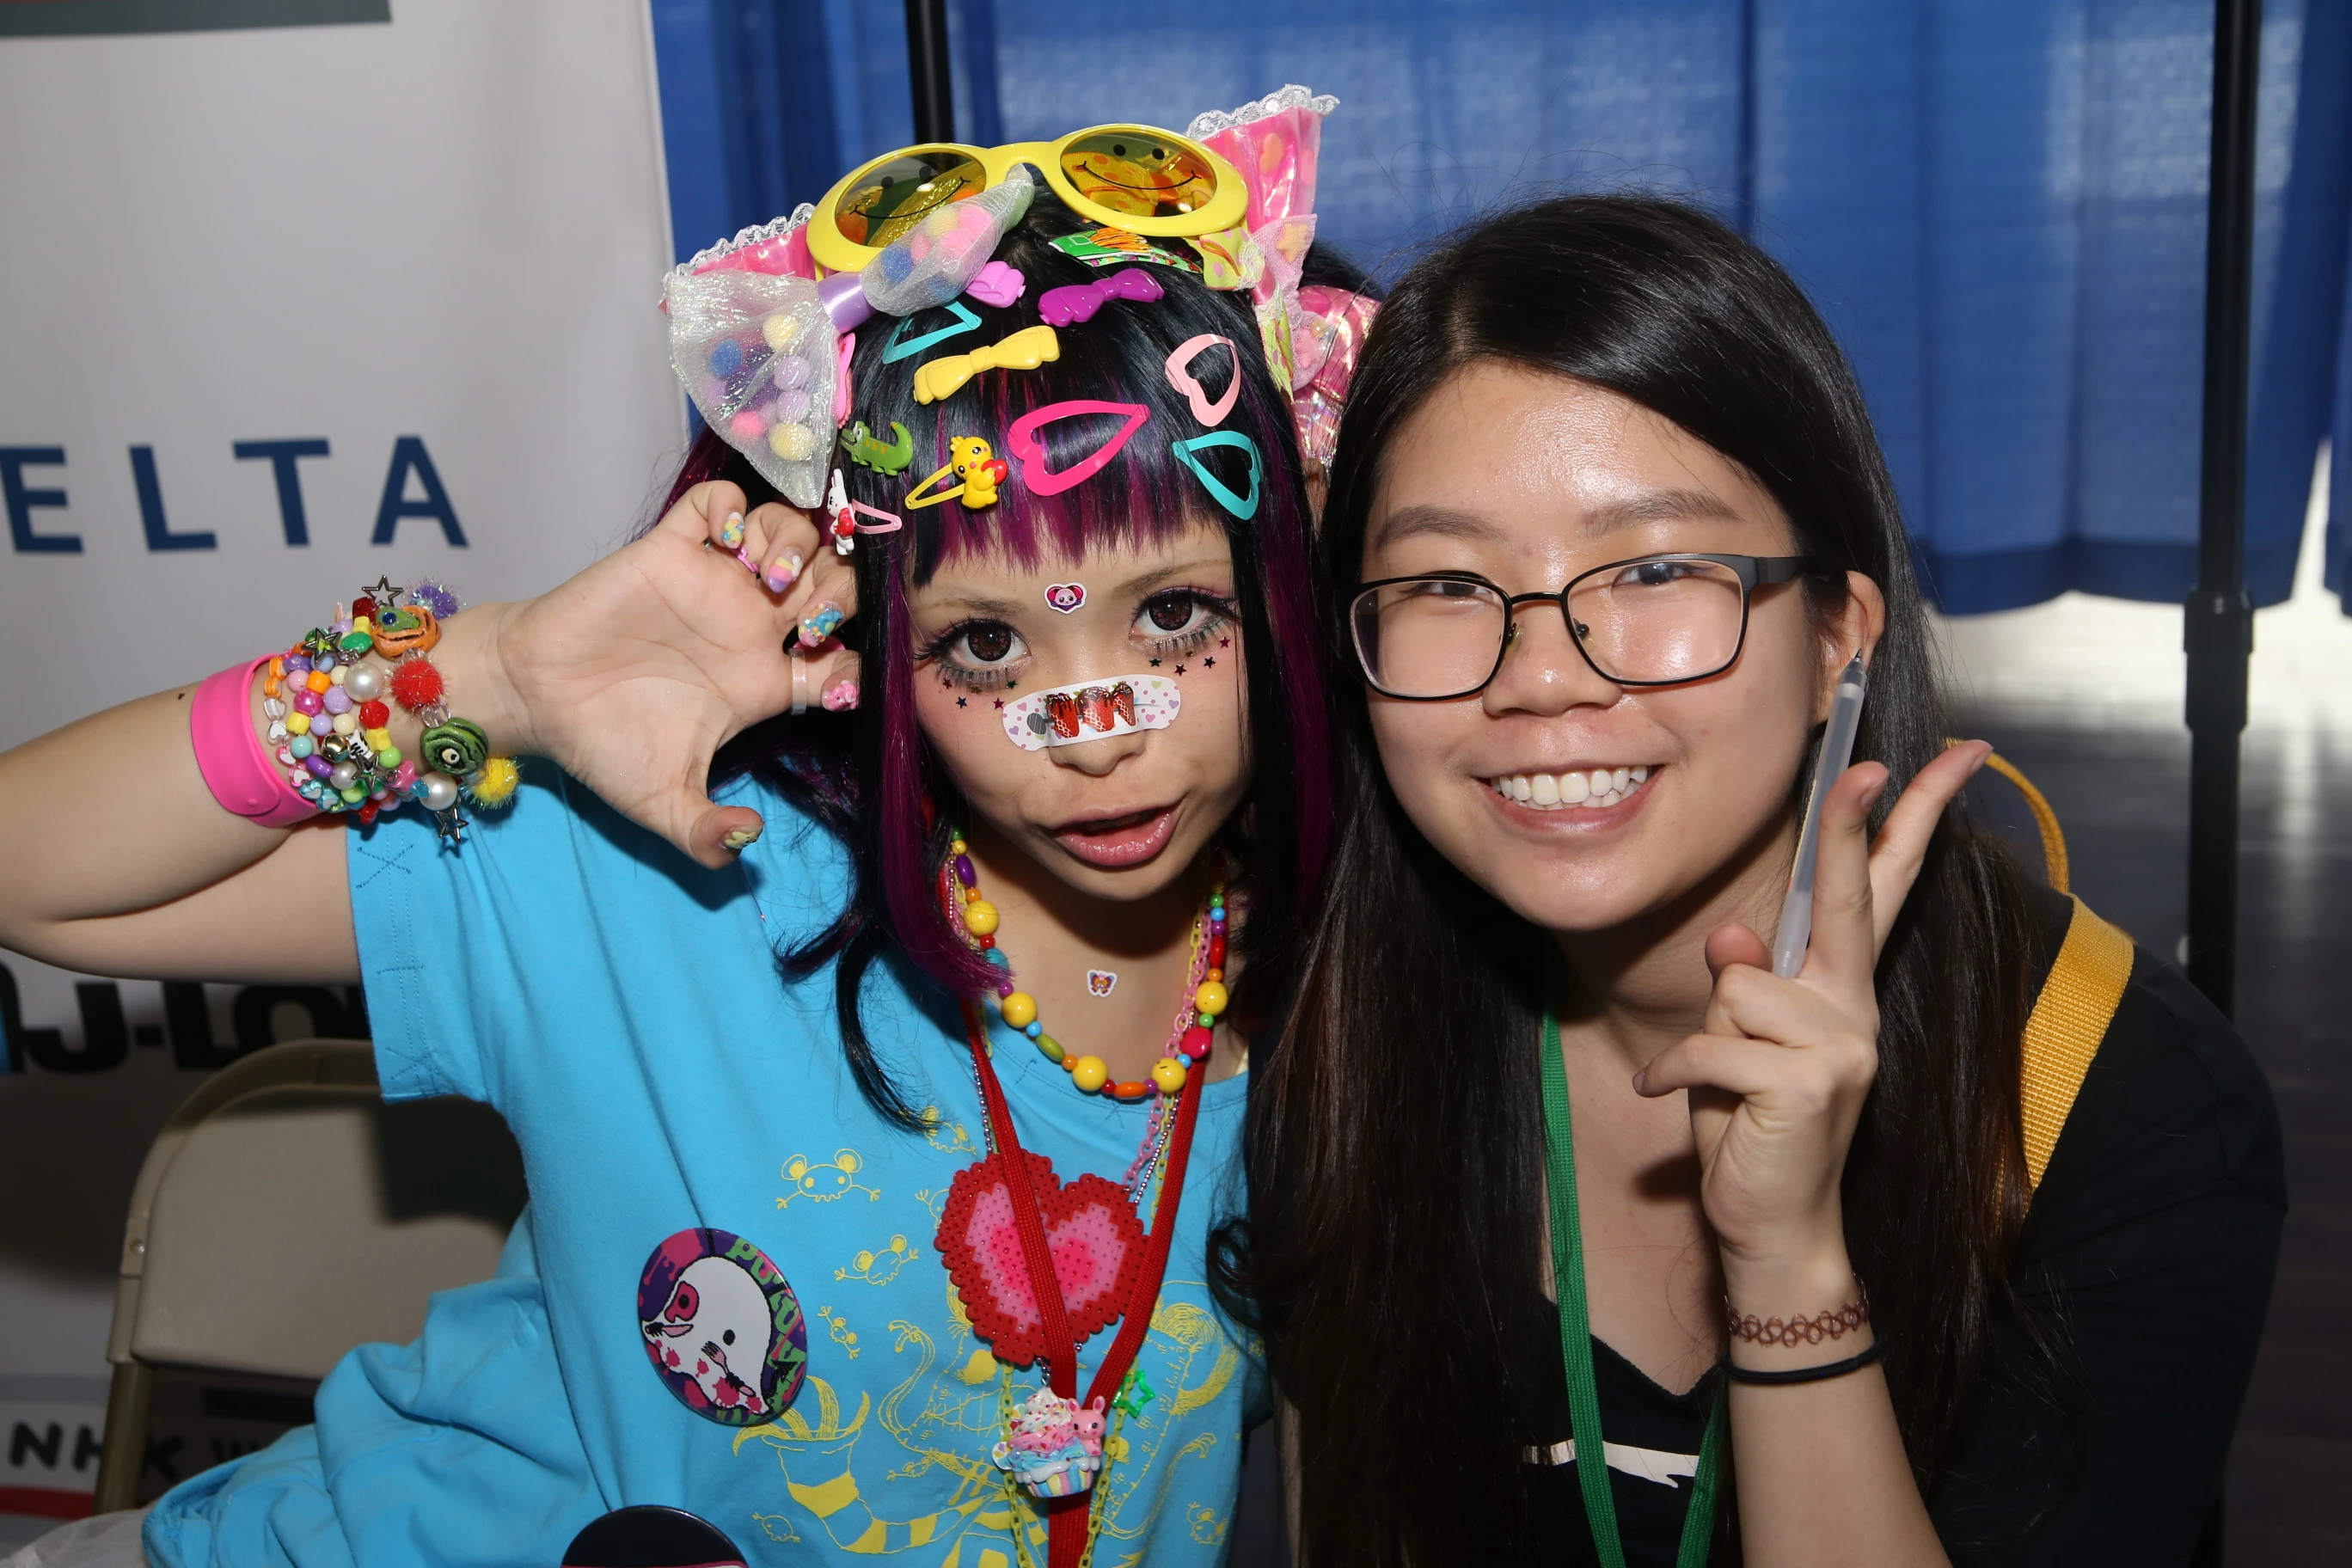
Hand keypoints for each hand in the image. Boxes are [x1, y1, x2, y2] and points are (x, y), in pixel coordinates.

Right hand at [466, 481, 860, 867]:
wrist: (534, 700)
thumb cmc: (601, 746)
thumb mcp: (662, 805)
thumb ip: (707, 834)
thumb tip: (748, 844)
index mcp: (764, 683)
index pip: (845, 661)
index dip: (858, 666)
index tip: (834, 682)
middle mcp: (751, 628)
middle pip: (835, 589)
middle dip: (843, 595)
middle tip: (809, 621)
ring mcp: (716, 584)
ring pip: (791, 535)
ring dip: (798, 547)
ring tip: (768, 579)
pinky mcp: (672, 549)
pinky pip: (719, 503)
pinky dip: (734, 509)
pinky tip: (723, 542)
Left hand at [1635, 741, 1991, 1278]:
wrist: (1773, 1228)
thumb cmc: (1750, 1127)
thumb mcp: (1734, 1044)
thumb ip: (1742, 988)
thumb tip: (1736, 937)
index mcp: (1842, 988)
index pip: (1883, 888)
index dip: (1913, 818)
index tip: (1955, 755)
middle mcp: (1852, 1006)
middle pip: (1845, 897)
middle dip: (1850, 826)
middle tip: (1867, 763)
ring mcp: (1841, 1044)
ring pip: (1737, 985)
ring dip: (1706, 1035)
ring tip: (1722, 1087)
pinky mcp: (1807, 1082)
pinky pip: (1710, 1045)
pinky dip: (1674, 1075)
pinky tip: (1670, 1099)